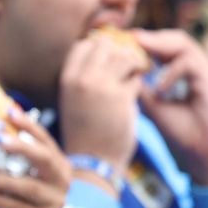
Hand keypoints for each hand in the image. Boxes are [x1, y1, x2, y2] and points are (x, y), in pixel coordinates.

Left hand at [0, 108, 71, 207]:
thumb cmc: (22, 198)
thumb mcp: (24, 173)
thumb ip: (16, 153)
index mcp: (58, 163)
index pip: (45, 139)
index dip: (28, 124)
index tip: (8, 111)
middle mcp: (63, 180)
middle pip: (44, 158)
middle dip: (21, 147)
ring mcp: (56, 201)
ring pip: (31, 187)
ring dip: (6, 180)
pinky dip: (2, 202)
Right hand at [58, 33, 147, 169]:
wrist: (92, 163)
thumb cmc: (86, 133)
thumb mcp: (74, 101)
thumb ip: (85, 78)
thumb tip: (106, 53)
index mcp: (67, 79)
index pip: (84, 45)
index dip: (100, 47)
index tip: (110, 58)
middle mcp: (83, 79)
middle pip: (106, 46)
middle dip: (119, 53)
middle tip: (128, 66)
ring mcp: (102, 87)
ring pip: (124, 57)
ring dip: (133, 66)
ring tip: (134, 77)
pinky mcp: (122, 98)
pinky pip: (136, 77)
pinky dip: (139, 83)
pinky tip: (135, 94)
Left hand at [132, 28, 207, 185]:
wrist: (200, 157)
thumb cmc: (180, 135)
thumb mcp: (153, 106)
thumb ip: (141, 88)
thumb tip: (120, 70)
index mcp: (185, 72)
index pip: (165, 46)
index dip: (145, 42)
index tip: (122, 43)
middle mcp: (197, 68)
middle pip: (174, 38)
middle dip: (151, 38)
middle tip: (129, 39)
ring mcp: (206, 72)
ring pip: (183, 43)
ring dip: (159, 46)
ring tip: (139, 53)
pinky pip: (189, 63)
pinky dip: (171, 72)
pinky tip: (159, 89)